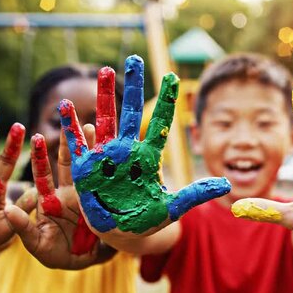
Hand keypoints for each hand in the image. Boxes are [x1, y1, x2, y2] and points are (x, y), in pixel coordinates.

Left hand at [4, 130, 114, 268]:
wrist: (84, 262)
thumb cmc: (55, 254)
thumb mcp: (35, 244)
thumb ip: (22, 227)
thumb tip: (8, 209)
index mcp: (50, 200)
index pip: (43, 174)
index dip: (41, 156)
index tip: (39, 136)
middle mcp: (68, 192)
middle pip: (68, 163)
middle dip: (69, 141)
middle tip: (69, 117)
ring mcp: (87, 195)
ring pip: (89, 168)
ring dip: (90, 147)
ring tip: (92, 126)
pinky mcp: (103, 201)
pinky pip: (105, 183)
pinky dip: (109, 167)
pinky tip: (114, 151)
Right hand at [59, 55, 229, 241]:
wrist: (121, 234)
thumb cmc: (146, 221)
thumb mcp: (172, 208)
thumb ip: (196, 194)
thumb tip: (228, 183)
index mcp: (147, 157)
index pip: (160, 123)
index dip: (167, 100)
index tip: (173, 76)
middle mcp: (126, 151)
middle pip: (131, 112)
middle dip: (133, 86)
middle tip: (134, 58)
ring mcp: (105, 157)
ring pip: (104, 119)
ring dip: (104, 96)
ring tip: (105, 70)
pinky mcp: (85, 168)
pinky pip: (76, 143)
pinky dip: (71, 126)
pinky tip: (65, 106)